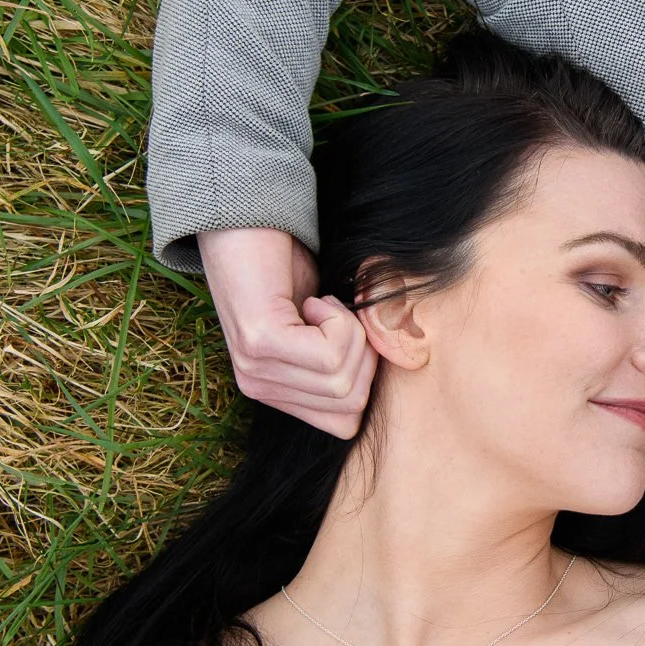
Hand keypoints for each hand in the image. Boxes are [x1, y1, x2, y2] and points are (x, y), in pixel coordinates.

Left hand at [196, 228, 372, 438]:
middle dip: (363, 355)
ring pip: (343, 382)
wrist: (240, 221)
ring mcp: (255, 368)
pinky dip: (338, 321)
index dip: (364, 377)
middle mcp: (258, 387)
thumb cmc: (283, 264)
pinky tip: (313, 299)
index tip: (346, 333)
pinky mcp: (260, 343)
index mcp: (273, 390)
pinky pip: (330, 355)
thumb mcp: (320, 322)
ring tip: (323, 303)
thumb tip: (404, 365)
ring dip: (351, 333)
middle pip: (350, 405)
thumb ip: (344, 356)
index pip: (343, 424)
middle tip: (338, 314)